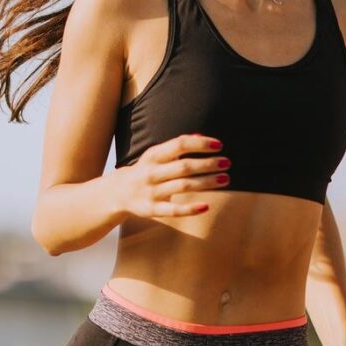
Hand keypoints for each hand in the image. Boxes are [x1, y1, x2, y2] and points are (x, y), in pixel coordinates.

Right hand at [109, 133, 230, 217]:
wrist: (117, 193)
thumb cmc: (145, 171)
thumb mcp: (156, 156)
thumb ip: (176, 147)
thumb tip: (201, 136)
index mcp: (153, 155)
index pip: (179, 144)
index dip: (200, 144)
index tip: (219, 145)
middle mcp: (151, 172)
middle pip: (184, 166)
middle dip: (208, 164)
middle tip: (227, 163)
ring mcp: (151, 191)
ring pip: (182, 186)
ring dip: (206, 182)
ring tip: (225, 179)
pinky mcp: (151, 209)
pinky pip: (172, 210)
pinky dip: (189, 209)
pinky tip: (206, 206)